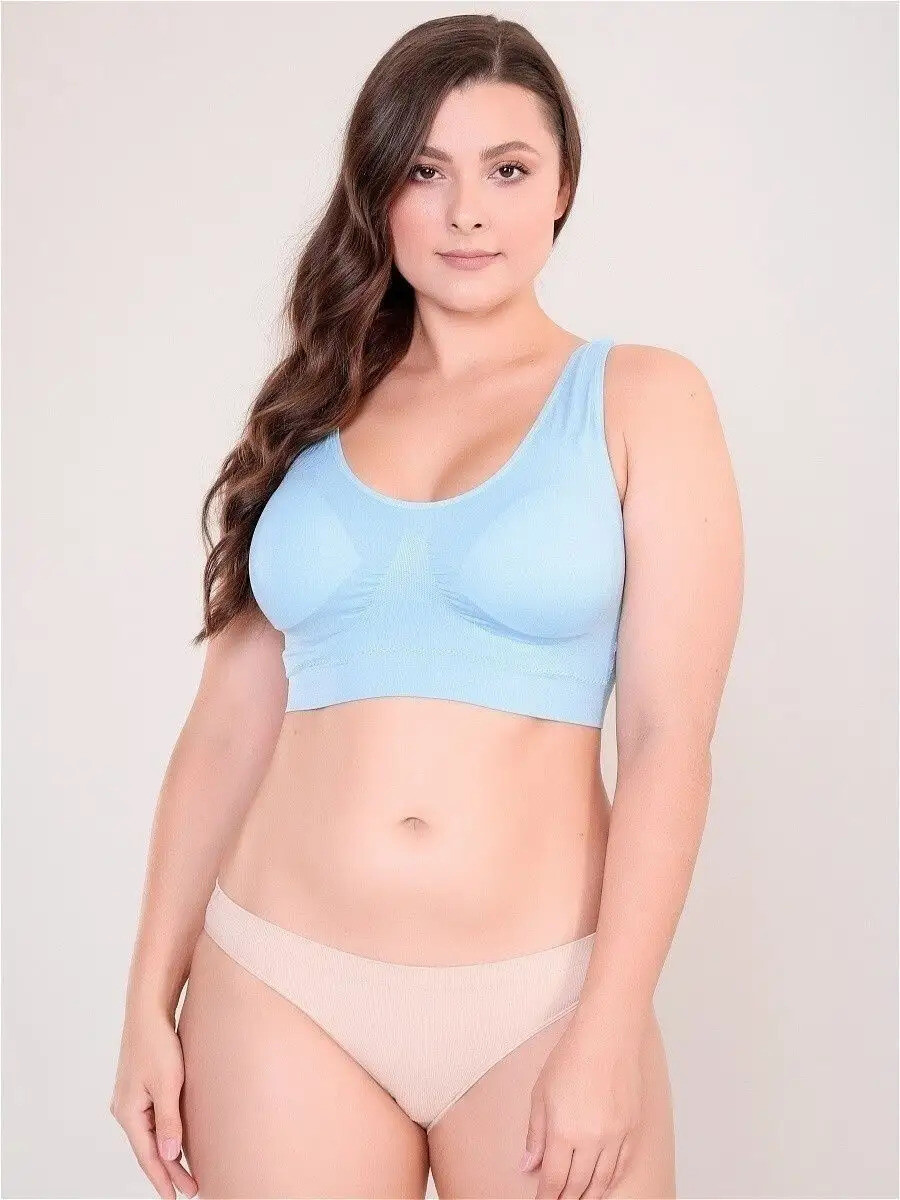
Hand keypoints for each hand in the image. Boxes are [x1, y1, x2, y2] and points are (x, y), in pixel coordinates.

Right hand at [109, 1004, 197, 1198]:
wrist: (148, 1012)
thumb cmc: (158, 1044)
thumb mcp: (168, 1084)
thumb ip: (169, 1121)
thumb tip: (169, 1155)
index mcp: (128, 1113)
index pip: (148, 1156)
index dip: (163, 1179)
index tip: (178, 1197)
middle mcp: (125, 1110)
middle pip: (148, 1149)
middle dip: (169, 1171)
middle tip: (191, 1189)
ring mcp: (130, 1099)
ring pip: (150, 1135)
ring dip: (167, 1154)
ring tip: (186, 1172)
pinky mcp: (138, 1089)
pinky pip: (151, 1121)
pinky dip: (164, 1135)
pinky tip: (176, 1142)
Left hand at [518, 1015, 645, 1198]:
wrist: (608, 1035)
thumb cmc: (572, 1056)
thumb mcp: (541, 1092)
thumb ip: (535, 1133)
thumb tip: (528, 1165)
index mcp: (564, 1131)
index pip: (554, 1180)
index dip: (546, 1197)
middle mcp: (592, 1140)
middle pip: (578, 1185)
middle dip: (566, 1199)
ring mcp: (616, 1136)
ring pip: (603, 1181)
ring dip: (590, 1196)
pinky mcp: (632, 1129)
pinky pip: (622, 1166)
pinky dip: (612, 1181)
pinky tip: (604, 1186)